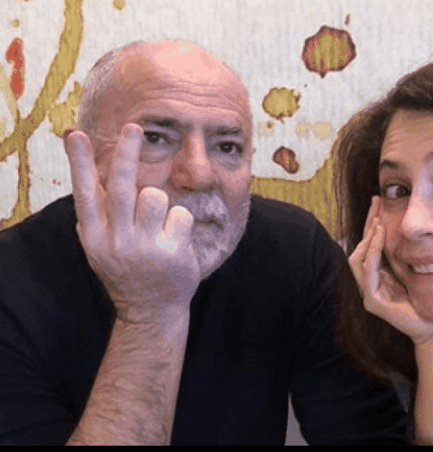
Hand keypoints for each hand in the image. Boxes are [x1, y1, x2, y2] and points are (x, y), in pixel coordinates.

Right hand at [64, 124, 200, 323]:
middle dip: (126, 154)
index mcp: (95, 237)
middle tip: (134, 127)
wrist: (151, 311)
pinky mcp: (172, 254)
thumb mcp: (103, 245)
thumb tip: (91, 169)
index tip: (76, 134)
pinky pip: (181, 214)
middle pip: (121, 188)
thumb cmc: (127, 268)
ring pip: (155, 197)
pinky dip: (180, 221)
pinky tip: (174, 240)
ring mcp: (145, 249)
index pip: (84, 193)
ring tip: (157, 225)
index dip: (80, 163)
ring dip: (159, 201)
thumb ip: (99, 213)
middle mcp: (117, 242)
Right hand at [348, 196, 432, 345]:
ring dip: (367, 237)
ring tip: (378, 221)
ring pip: (357, 258)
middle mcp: (369, 282)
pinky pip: (368, 272)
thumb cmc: (430, 299)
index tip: (378, 201)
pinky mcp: (373, 301)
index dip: (371, 222)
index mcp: (379, 274)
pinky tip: (379, 238)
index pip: (368, 244)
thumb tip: (408, 225)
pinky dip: (372, 253)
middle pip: (359, 247)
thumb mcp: (416, 269)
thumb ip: (406, 253)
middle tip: (376, 202)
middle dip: (367, 223)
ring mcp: (369, 293)